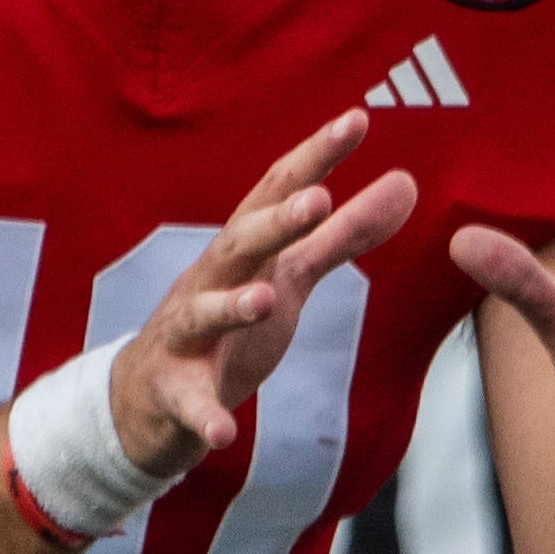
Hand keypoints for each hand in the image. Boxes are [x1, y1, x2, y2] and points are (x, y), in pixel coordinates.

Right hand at [109, 114, 417, 470]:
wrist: (148, 398)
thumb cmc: (227, 325)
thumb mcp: (288, 276)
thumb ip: (343, 234)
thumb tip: (406, 182)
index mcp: (242, 251)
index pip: (276, 193)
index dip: (314, 157)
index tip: (357, 120)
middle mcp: (208, 282)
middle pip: (238, 243)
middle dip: (274, 222)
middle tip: (318, 200)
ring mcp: (185, 337)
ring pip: (202, 314)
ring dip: (232, 305)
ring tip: (265, 300)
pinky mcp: (174, 393)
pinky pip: (189, 405)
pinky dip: (204, 416)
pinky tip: (224, 433)